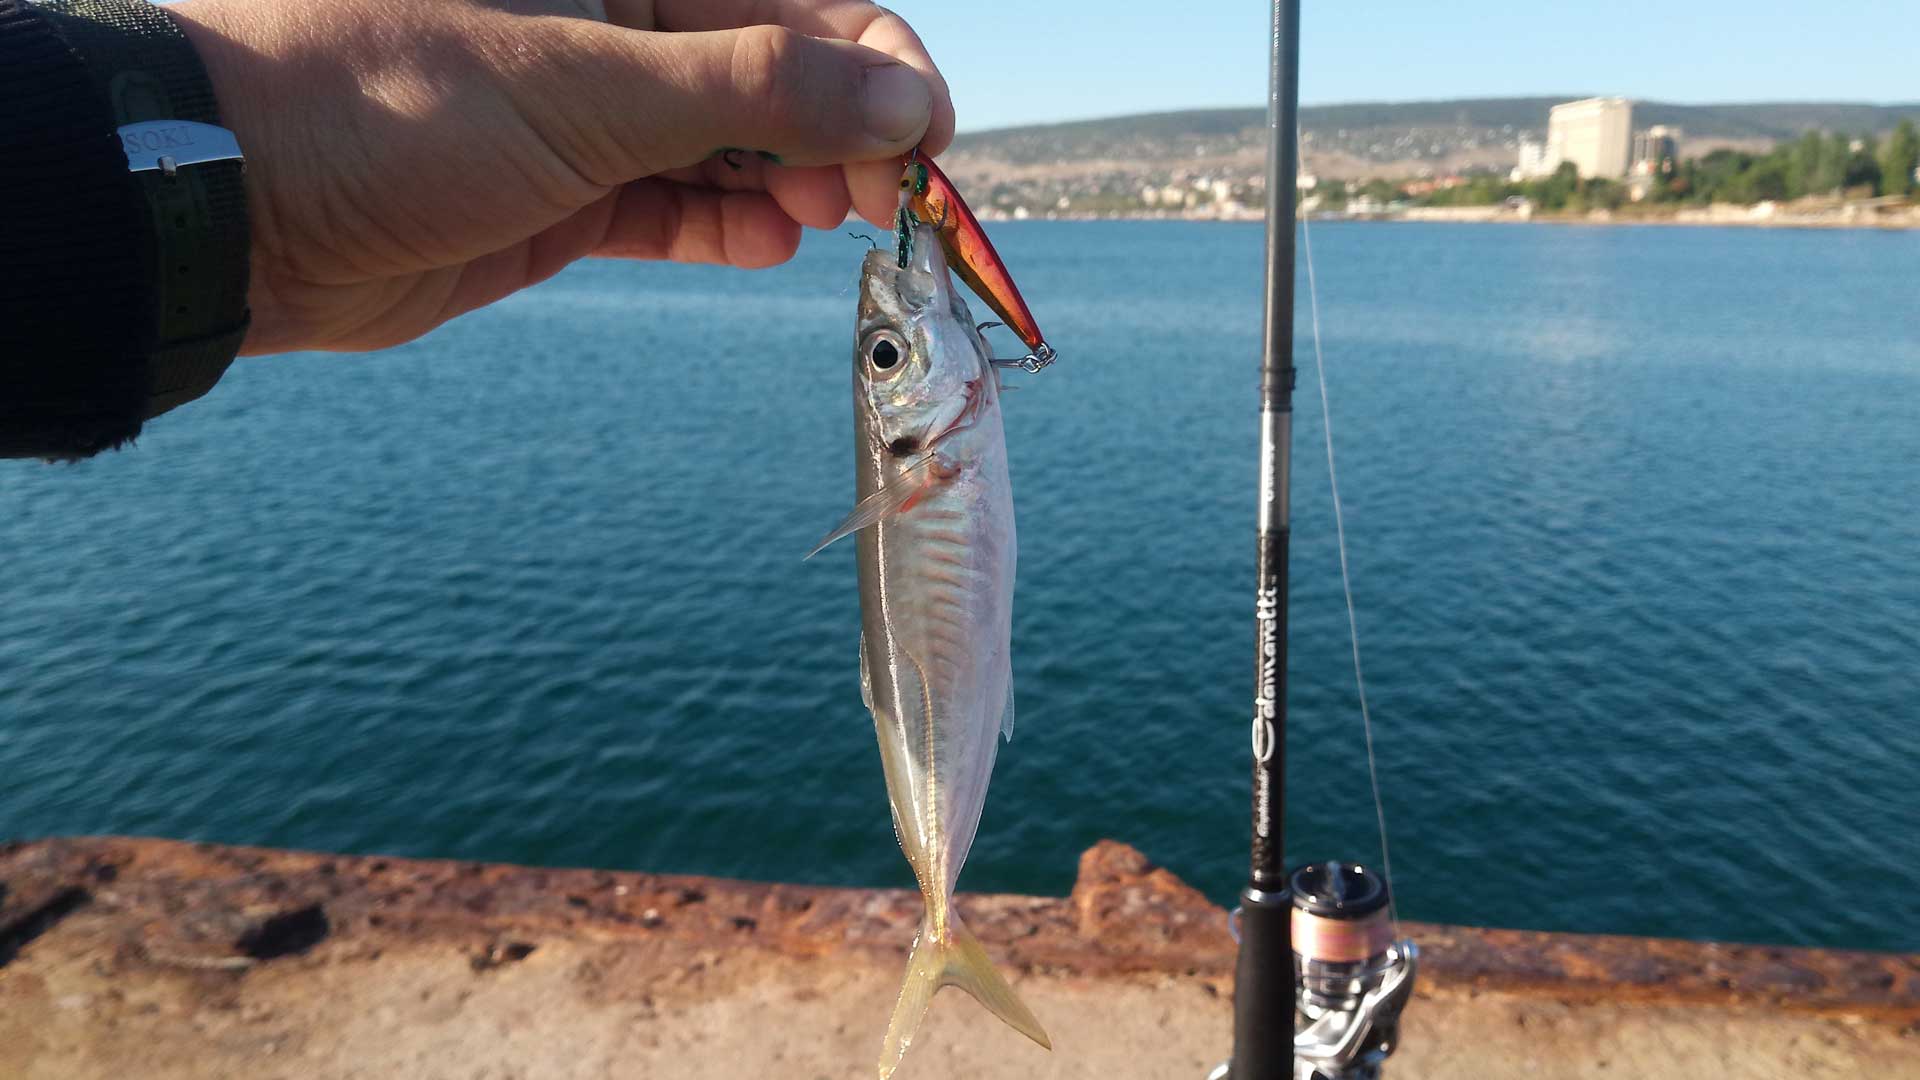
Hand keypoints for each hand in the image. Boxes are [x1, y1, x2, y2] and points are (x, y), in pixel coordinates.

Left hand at [168, 0, 953, 354]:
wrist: (233, 208)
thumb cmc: (386, 103)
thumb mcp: (587, 89)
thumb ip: (754, 89)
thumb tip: (901, 97)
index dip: (873, 58)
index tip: (927, 135)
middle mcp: (606, 24)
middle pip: (770, 67)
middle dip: (843, 127)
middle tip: (891, 198)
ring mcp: (583, 113)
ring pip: (728, 139)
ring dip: (794, 180)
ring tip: (832, 223)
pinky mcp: (559, 194)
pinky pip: (672, 202)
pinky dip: (726, 222)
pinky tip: (769, 242)